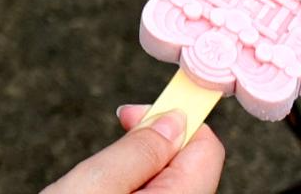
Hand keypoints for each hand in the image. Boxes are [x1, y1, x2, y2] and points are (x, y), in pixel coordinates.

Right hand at [42, 106, 224, 193]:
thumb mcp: (93, 186)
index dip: (176, 121)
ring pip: (166, 186)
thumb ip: (139, 150)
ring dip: (135, 175)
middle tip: (107, 155)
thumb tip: (173, 119)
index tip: (134, 114)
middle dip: (150, 149)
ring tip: (95, 189)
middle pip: (187, 166)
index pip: (206, 147)